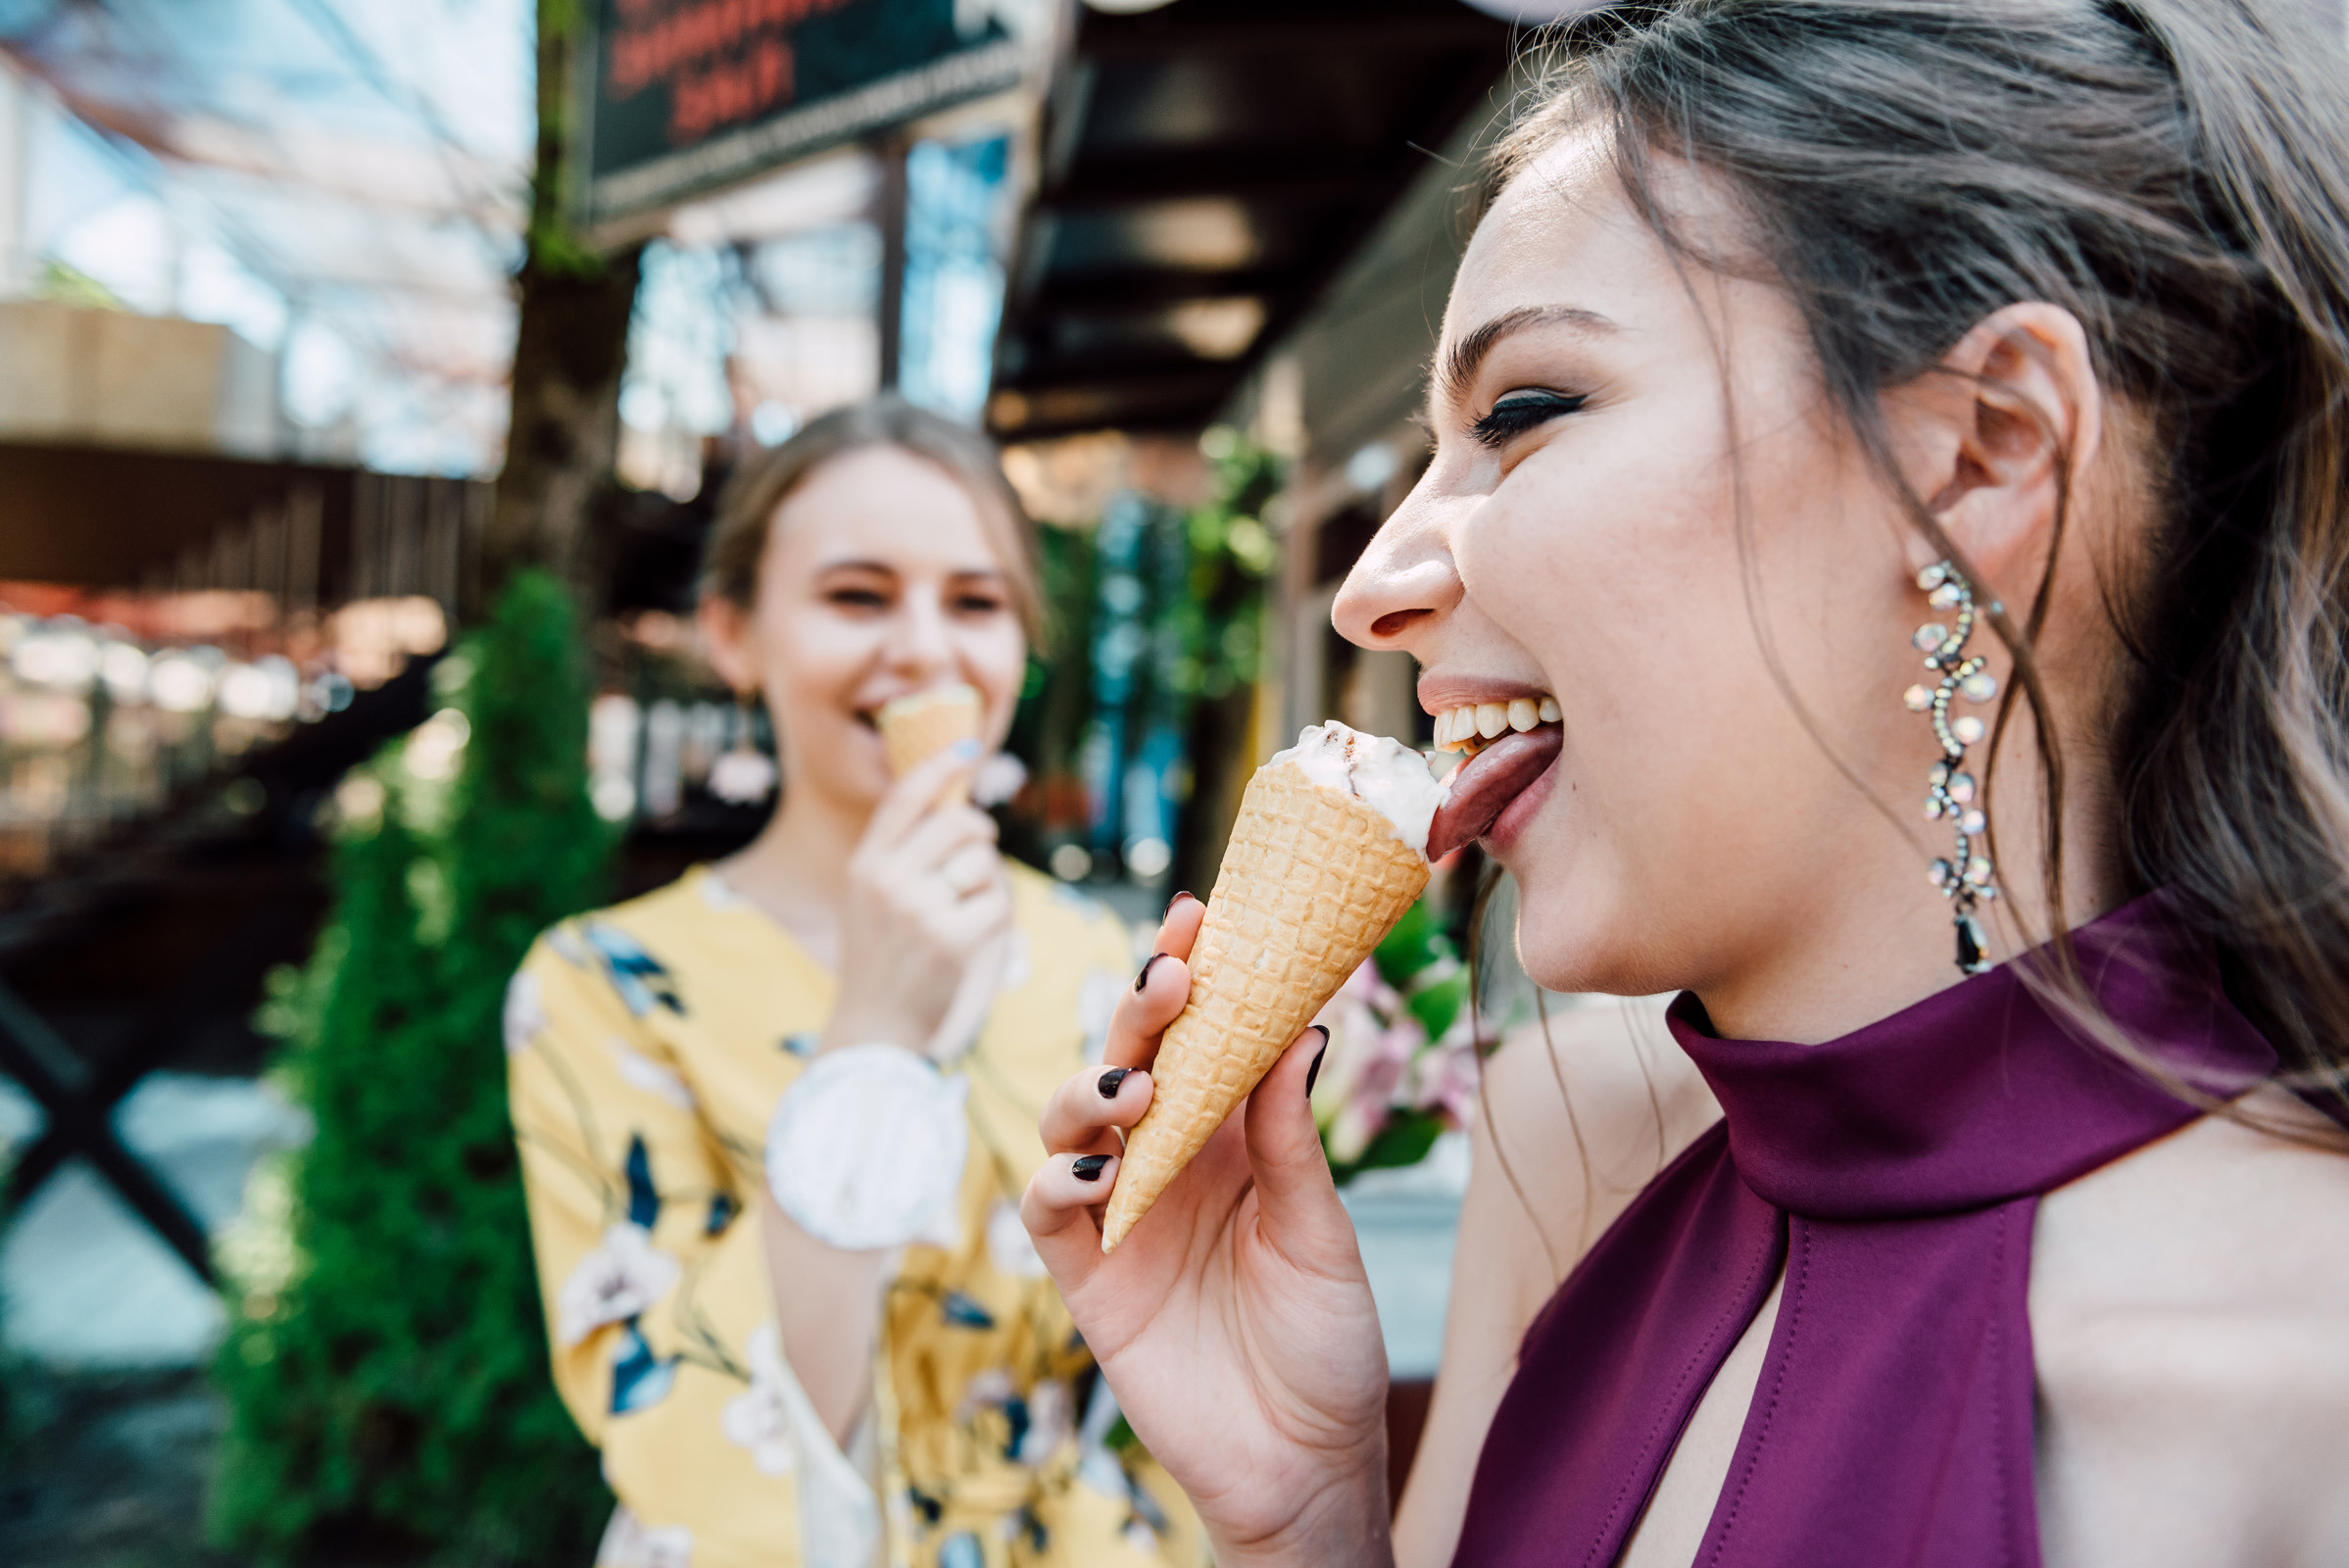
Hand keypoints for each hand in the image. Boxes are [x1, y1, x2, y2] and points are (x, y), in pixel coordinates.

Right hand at [823, 741, 1010, 1054]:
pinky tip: (970, 938)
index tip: (969, 749)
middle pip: (956, 822)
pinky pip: (997, 902)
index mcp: (865, 865)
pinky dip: (994, 917)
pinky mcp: (952, 940)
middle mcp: (887, 881)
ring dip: (985, 882)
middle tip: (979, 850)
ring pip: (982, 862)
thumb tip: (960, 809)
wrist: (874, 1028)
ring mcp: (919, 911)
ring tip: (962, 910)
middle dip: (979, 833)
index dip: (940, 767)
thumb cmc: (882, 958)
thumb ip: (903, 854)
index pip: (904, 798)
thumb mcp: (872, 898)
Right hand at [1021, 896, 1393, 1567]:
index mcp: (1236, 1136)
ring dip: (1096, 1085)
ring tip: (1137, 1088)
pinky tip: (1093, 1168)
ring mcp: (1122, 1213)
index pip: (1207, 1040)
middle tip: (1171, 974)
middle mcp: (1172, 1160)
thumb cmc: (1326, 1345)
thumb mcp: (1320, 1232)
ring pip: (1076, 1116)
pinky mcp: (1087, 1275)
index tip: (1204, 916)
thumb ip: (1288, 1139)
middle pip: (1136, 1059)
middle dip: (1142, 1008)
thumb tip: (1296, 1028)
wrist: (1303, 1463)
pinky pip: (1046, 1207)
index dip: (1199, 979)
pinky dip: (1056, 1175)